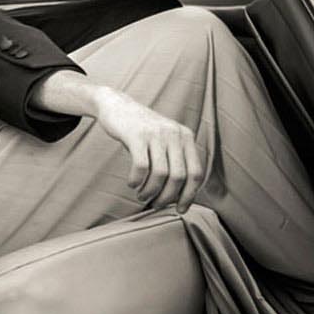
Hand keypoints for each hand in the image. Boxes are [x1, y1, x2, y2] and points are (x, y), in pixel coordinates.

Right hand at [92, 88, 205, 208]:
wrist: (116, 104)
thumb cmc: (141, 129)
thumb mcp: (164, 139)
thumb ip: (175, 159)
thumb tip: (179, 194)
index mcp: (186, 137)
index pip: (196, 173)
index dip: (189, 195)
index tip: (180, 209)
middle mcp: (174, 134)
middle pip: (179, 176)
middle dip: (167, 197)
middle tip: (155, 204)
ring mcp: (156, 134)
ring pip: (161, 174)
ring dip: (150, 191)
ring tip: (141, 195)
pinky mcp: (137, 135)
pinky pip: (141, 166)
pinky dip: (136, 180)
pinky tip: (132, 183)